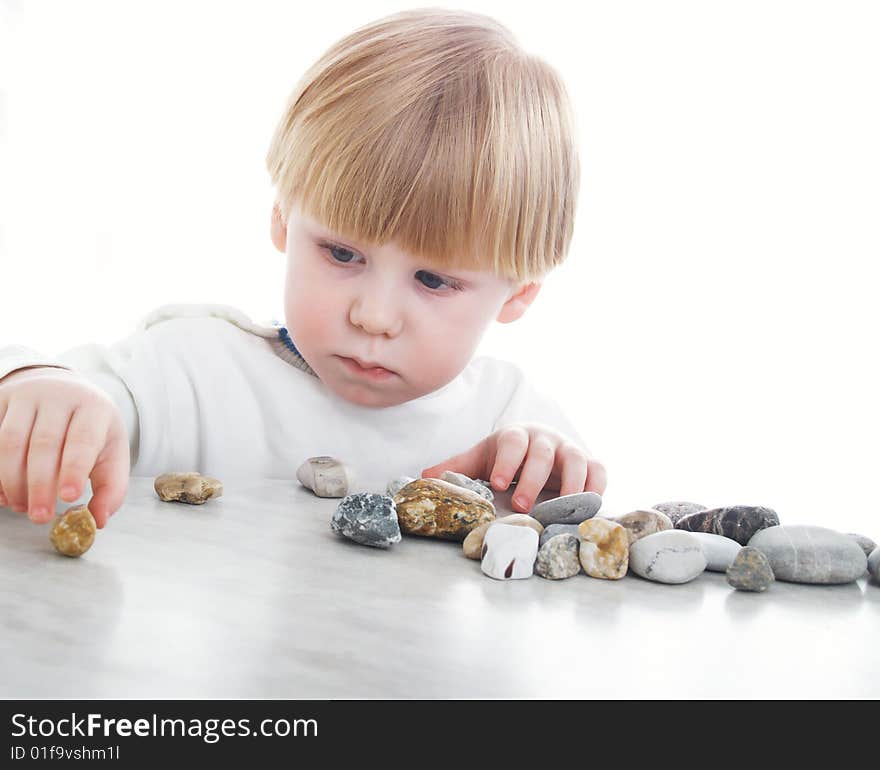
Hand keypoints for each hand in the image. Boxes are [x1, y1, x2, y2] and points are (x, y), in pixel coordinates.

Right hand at [0, 367, 129, 527]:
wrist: (63, 390)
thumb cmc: (90, 429)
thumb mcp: (111, 451)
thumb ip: (111, 486)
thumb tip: (99, 520)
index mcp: (94, 407)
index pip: (83, 439)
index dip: (74, 469)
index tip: (68, 497)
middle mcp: (60, 397)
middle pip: (45, 443)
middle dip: (39, 485)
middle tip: (39, 516)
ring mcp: (27, 397)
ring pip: (12, 441)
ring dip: (12, 480)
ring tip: (20, 506)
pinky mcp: (2, 400)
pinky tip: (2, 493)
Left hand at [421, 423, 606, 513]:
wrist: (538, 444)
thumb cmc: (506, 455)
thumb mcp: (480, 458)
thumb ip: (456, 468)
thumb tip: (424, 477)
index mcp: (517, 436)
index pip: (513, 443)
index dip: (507, 461)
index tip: (498, 482)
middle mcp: (546, 439)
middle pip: (543, 454)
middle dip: (533, 479)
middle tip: (522, 504)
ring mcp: (570, 449)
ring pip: (577, 460)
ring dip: (570, 485)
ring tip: (561, 511)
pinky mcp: (590, 463)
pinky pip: (598, 471)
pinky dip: (597, 487)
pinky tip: (588, 507)